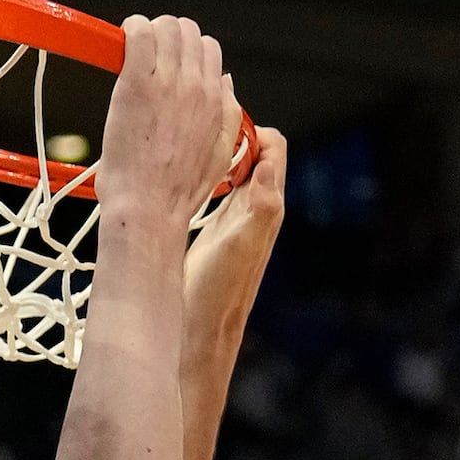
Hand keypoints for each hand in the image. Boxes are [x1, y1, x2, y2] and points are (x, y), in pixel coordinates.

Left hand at [99, 14, 242, 235]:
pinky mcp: (137, 83)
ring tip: (131, 58)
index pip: (208, 49)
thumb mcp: (219, 155)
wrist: (149, 211)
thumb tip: (225, 81)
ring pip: (163, 26)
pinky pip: (137, 32)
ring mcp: (167, 82)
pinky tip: (119, 50)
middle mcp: (196, 85)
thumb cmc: (175, 194)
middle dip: (166, 39)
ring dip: (146, 34)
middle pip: (186, 30)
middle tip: (146, 61)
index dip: (185, 53)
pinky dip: (128, 33)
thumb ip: (227, 115)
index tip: (168, 67)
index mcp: (216, 101)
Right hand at [183, 123, 285, 330]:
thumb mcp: (241, 246)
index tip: (219, 127)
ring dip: (218, 151)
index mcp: (268, 206)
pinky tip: (185, 176)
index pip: (273, 146)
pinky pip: (219, 187)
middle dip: (232, 133)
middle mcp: (257, 208)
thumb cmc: (220, 293)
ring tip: (191, 146)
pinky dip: (206, 172)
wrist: (201, 331)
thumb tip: (267, 163)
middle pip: (255, 151)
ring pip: (236, 168)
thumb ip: (260, 205)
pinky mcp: (217, 228)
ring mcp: (237, 218)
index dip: (251, 128)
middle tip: (199, 130)